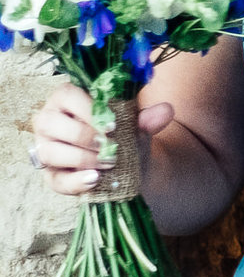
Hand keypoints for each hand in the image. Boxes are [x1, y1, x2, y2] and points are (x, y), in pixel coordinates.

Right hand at [27, 84, 172, 198]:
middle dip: (84, 136)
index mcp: (67, 99)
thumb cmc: (124, 134)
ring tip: (110, 163)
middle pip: (51, 123)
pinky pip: (56, 180)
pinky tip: (96, 179)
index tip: (113, 125)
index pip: (67, 95)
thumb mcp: (136, 124)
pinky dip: (77, 181)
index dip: (88, 109)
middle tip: (111, 146)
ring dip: (82, 158)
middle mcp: (49, 121)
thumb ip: (147, 117)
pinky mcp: (52, 175)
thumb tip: (165, 110)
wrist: (129, 164)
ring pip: (51, 152)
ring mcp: (46, 149)